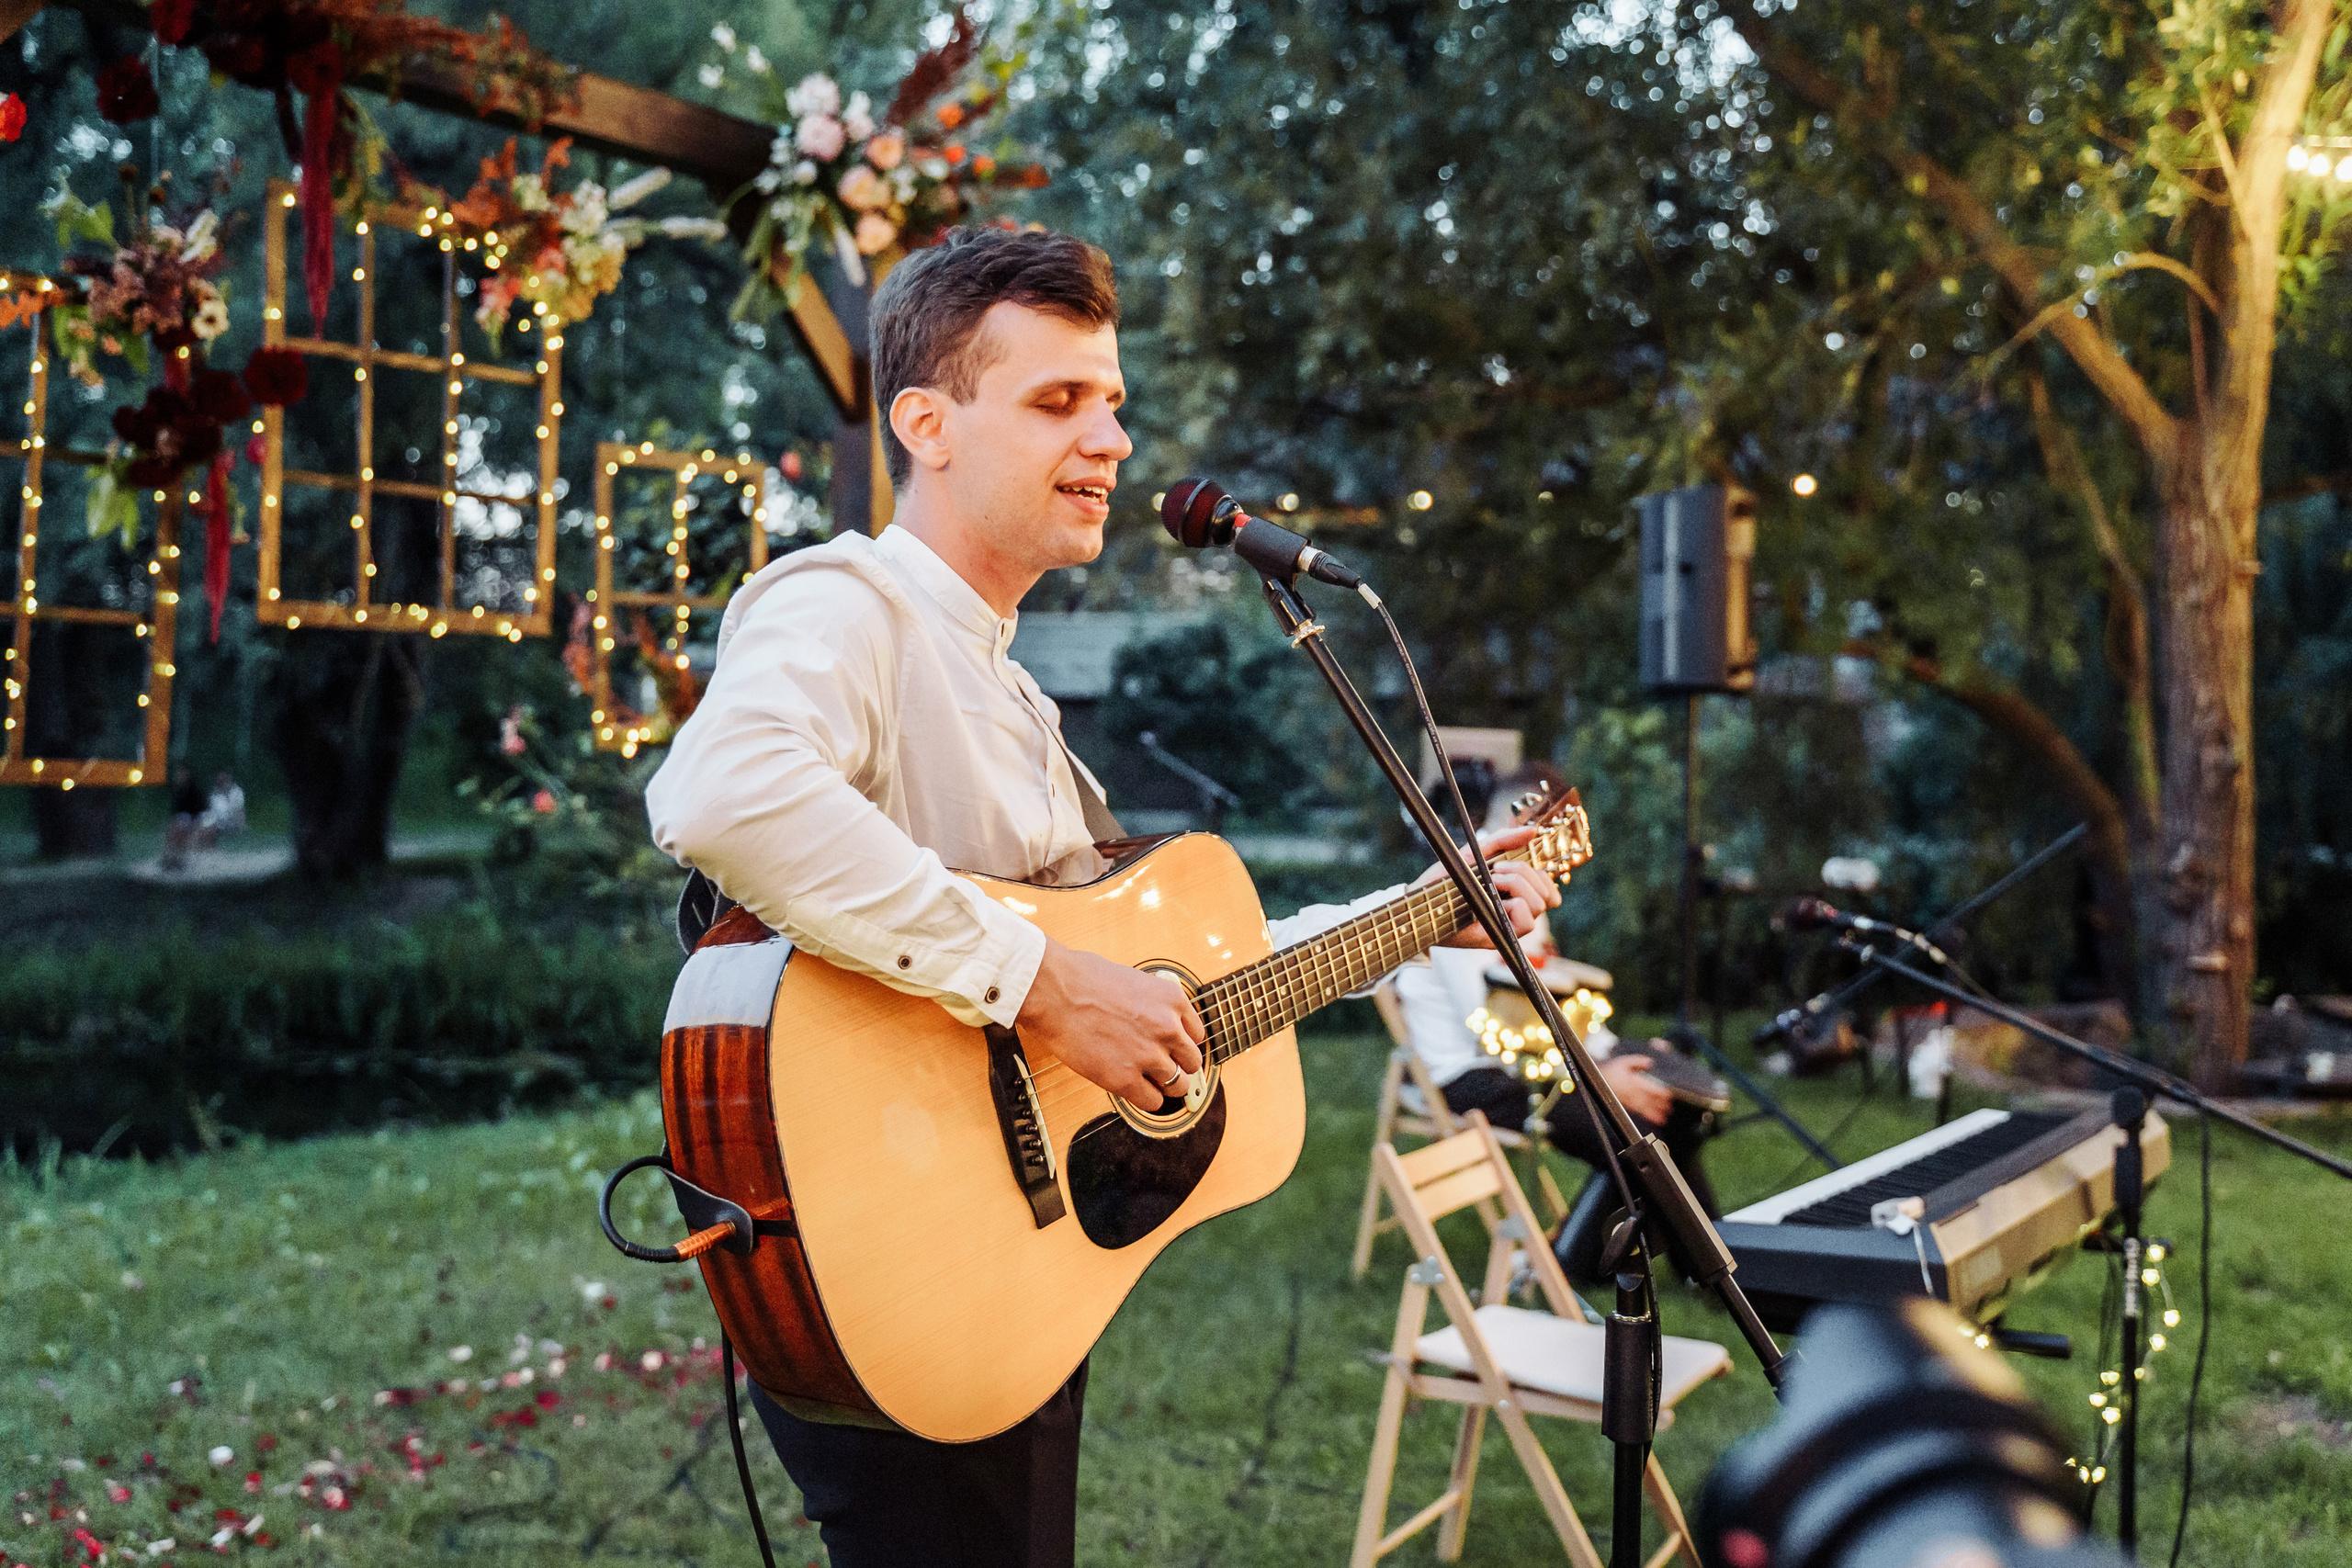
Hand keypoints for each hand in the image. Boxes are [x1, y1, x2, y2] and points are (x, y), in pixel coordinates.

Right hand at [1016, 938, 1205, 1109]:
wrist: (1054, 990)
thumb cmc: (1083, 978)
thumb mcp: (1135, 980)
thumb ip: (1153, 1004)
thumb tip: (1157, 1021)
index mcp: (1173, 999)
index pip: (1196, 1034)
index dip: (1181, 1043)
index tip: (1171, 1048)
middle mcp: (1168, 1027)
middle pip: (1192, 1062)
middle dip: (1177, 1065)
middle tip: (1160, 1066)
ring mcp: (1149, 1055)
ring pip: (1178, 1085)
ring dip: (1164, 1085)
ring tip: (1146, 1080)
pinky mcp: (1125, 1079)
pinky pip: (1153, 1102)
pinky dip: (1146, 1099)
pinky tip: (1133, 1089)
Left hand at [1422, 825, 1561, 947]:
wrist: (1422, 900)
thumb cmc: (1447, 879)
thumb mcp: (1476, 853)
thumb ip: (1503, 840)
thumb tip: (1533, 830)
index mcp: (1515, 895)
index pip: (1550, 891)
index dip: (1541, 876)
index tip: (1508, 864)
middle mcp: (1516, 912)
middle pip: (1547, 894)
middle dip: (1523, 873)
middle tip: (1496, 870)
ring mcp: (1509, 926)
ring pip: (1539, 905)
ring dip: (1516, 884)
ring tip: (1491, 881)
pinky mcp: (1500, 937)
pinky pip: (1527, 922)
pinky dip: (1514, 905)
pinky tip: (1492, 899)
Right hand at [1600, 1054, 1673, 1124]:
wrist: (1596, 1080)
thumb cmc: (1611, 1069)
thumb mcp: (1623, 1061)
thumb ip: (1638, 1061)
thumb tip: (1650, 1062)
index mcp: (1634, 1082)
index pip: (1651, 1088)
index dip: (1661, 1092)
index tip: (1670, 1094)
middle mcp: (1633, 1093)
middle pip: (1650, 1100)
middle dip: (1661, 1105)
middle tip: (1671, 1108)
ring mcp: (1630, 1100)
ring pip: (1646, 1108)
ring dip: (1656, 1112)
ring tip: (1666, 1117)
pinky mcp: (1627, 1105)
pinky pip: (1640, 1112)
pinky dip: (1649, 1116)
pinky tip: (1657, 1120)